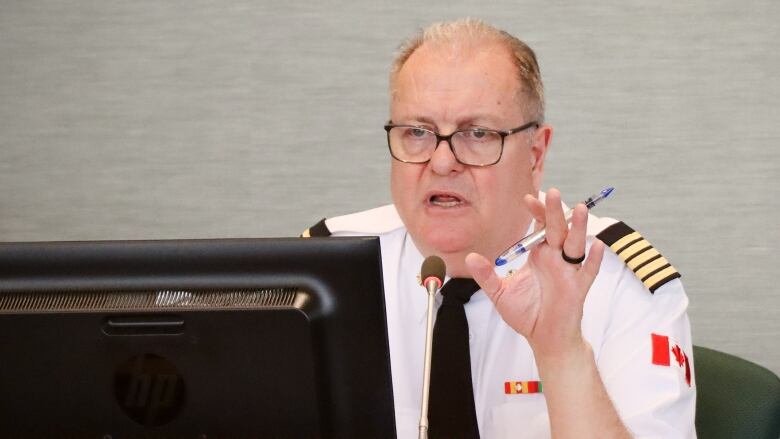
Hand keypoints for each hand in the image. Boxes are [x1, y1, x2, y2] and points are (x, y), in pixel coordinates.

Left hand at [465, 188, 604, 359]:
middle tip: (551, 193)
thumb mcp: (499, 292)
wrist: (544, 339)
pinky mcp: (578, 289)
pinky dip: (593, 260)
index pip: (540, 227)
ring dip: (577, 227)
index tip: (528, 197)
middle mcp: (556, 259)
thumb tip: (470, 257)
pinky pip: (588, 272)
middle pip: (557, 230)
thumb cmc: (526, 314)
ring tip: (579, 208)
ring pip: (575, 245)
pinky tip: (596, 246)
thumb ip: (487, 275)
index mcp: (539, 255)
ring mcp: (569, 272)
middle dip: (554, 212)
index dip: (536, 212)